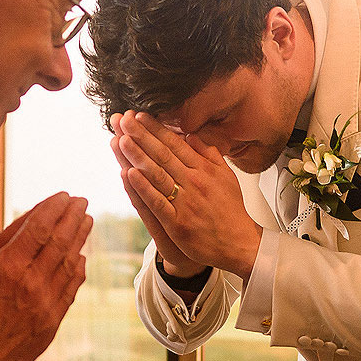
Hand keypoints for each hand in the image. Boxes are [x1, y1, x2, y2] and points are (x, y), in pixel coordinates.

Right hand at [0, 191, 91, 360]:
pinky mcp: (50, 323)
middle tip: (82, 201)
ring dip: (80, 240)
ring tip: (87, 222)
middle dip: (73, 218)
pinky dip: (77, 271)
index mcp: (6, 267)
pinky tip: (80, 260)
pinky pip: (70, 290)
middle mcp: (31, 282)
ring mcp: (44, 304)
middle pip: (59, 241)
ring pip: (69, 264)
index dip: (53, 208)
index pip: (38, 227)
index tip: (63, 195)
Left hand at [113, 112, 261, 279]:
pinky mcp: (178, 224)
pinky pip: (157, 202)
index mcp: (204, 170)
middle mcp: (194, 183)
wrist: (239, 244)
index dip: (156, 129)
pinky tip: (128, 174)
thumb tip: (192, 136)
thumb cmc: (231, 210)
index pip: (175, 144)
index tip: (140, 116)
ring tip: (120, 139)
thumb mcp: (226, 176)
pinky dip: (142, 188)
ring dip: (137, 156)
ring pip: (156, 175)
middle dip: (141, 135)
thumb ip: (209, 154)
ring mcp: (185, 203)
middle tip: (122, 119)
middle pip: (162, 155)